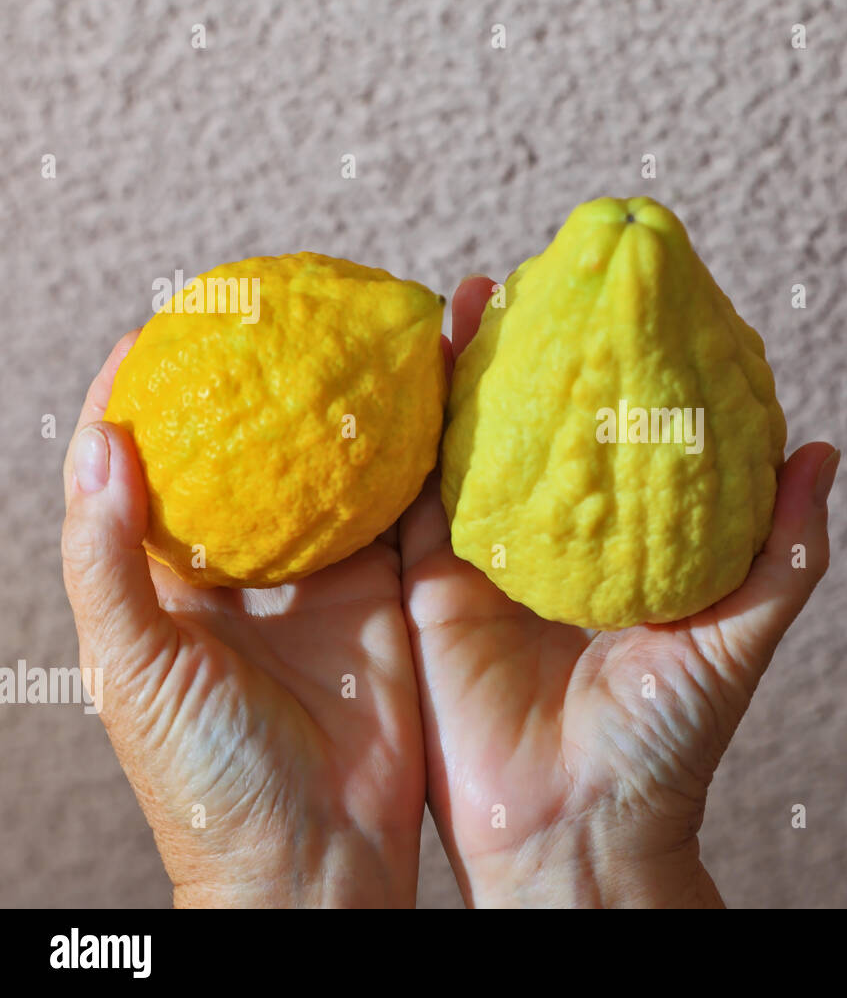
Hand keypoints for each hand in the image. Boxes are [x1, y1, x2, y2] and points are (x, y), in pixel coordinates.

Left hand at [62, 333, 425, 906]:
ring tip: (353, 342)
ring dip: (341, 415)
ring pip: (328, 474)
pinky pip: (400, 512)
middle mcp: (245, 571)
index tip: (163, 328)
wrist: (315, 859)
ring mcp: (319, 579)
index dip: (146, 398)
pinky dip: (411, 460)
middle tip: (276, 315)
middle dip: (258, 390)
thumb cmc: (205, 779)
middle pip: (246, 458)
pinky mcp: (387, 593)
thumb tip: (98, 442)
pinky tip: (420, 404)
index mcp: (169, 583)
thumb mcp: (134, 668)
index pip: (144, 470)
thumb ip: (109, 561)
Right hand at [401, 277, 837, 907]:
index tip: (633, 296)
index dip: (632, 368)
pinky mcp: (433, 585)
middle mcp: (562, 543)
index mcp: (631, 547)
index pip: (631, 438)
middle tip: (549, 271)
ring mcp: (495, 560)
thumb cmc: (670, 742)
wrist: (578, 828)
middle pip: (547, 425)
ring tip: (476, 290)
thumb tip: (825, 449)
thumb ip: (787, 550)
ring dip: (472, 368)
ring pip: (476, 443)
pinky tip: (416, 366)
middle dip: (542, 348)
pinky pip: (417, 496)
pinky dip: (413, 432)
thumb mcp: (740, 636)